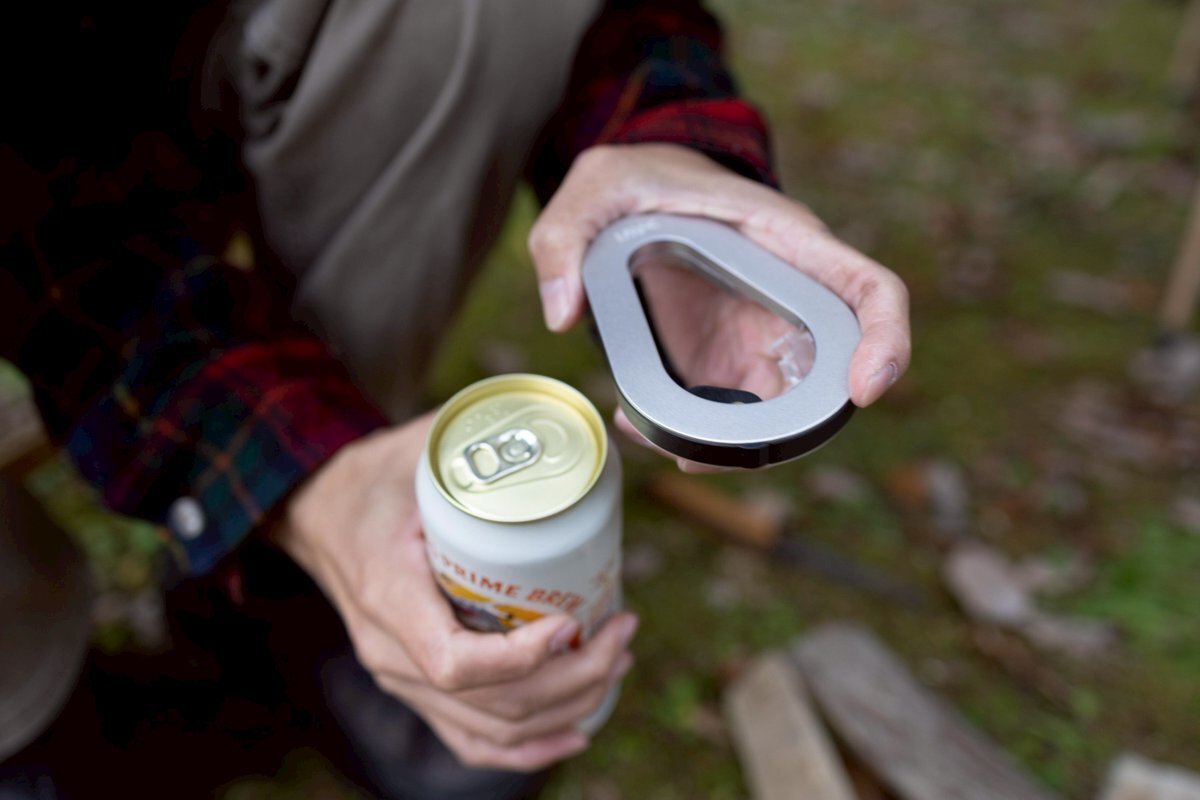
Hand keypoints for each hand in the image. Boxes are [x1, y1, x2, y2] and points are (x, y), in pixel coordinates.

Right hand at [273, 412, 638, 770]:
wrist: (317, 513)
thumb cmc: (371, 481)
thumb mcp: (418, 449)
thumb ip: (483, 436)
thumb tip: (563, 431)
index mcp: (387, 593)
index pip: (455, 662)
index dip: (522, 658)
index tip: (572, 622)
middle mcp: (389, 652)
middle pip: (492, 703)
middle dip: (573, 678)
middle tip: (622, 632)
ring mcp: (400, 678)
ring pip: (492, 728)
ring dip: (566, 706)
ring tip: (615, 660)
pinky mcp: (415, 688)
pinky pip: (471, 740)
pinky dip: (527, 747)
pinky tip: (574, 730)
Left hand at [528, 143, 910, 458]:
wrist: (638, 190)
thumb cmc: (636, 175)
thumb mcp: (592, 184)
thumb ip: (565, 237)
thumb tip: (562, 313)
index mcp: (783, 240)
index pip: (869, 289)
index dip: (886, 339)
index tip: (865, 390)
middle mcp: (788, 294)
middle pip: (828, 378)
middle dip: (779, 433)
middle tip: (696, 454)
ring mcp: (761, 334)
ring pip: (779, 411)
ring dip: (726, 445)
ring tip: (646, 436)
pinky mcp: (730, 359)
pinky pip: (735, 412)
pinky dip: (696, 435)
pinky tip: (636, 425)